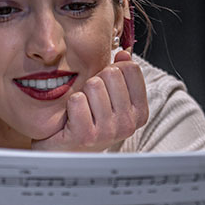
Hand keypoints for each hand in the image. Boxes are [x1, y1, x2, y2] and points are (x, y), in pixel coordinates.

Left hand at [32, 50, 148, 151]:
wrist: (65, 151)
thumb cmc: (88, 121)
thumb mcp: (112, 98)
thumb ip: (121, 75)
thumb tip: (124, 53)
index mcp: (139, 113)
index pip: (131, 69)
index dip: (113, 70)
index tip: (107, 87)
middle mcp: (127, 124)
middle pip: (111, 74)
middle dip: (96, 81)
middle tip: (91, 100)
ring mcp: (107, 131)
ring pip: (94, 85)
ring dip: (82, 93)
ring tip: (82, 109)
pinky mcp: (86, 135)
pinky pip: (77, 99)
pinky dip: (70, 104)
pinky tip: (71, 117)